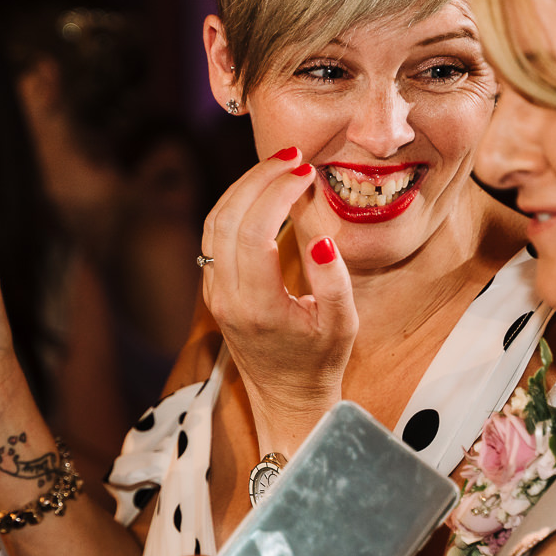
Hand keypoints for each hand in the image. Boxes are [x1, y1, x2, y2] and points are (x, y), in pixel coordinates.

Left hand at [200, 148, 357, 437]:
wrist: (286, 397)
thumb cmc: (320, 362)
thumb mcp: (342, 325)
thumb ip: (332, 281)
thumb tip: (320, 237)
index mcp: (258, 307)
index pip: (253, 234)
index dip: (276, 194)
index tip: (305, 173)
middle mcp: (227, 298)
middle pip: (227, 219)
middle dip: (259, 179)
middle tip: (294, 158)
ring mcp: (215, 293)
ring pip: (213, 222)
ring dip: (243, 186)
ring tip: (279, 165)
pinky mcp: (214, 288)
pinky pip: (214, 235)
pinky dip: (235, 203)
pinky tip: (263, 190)